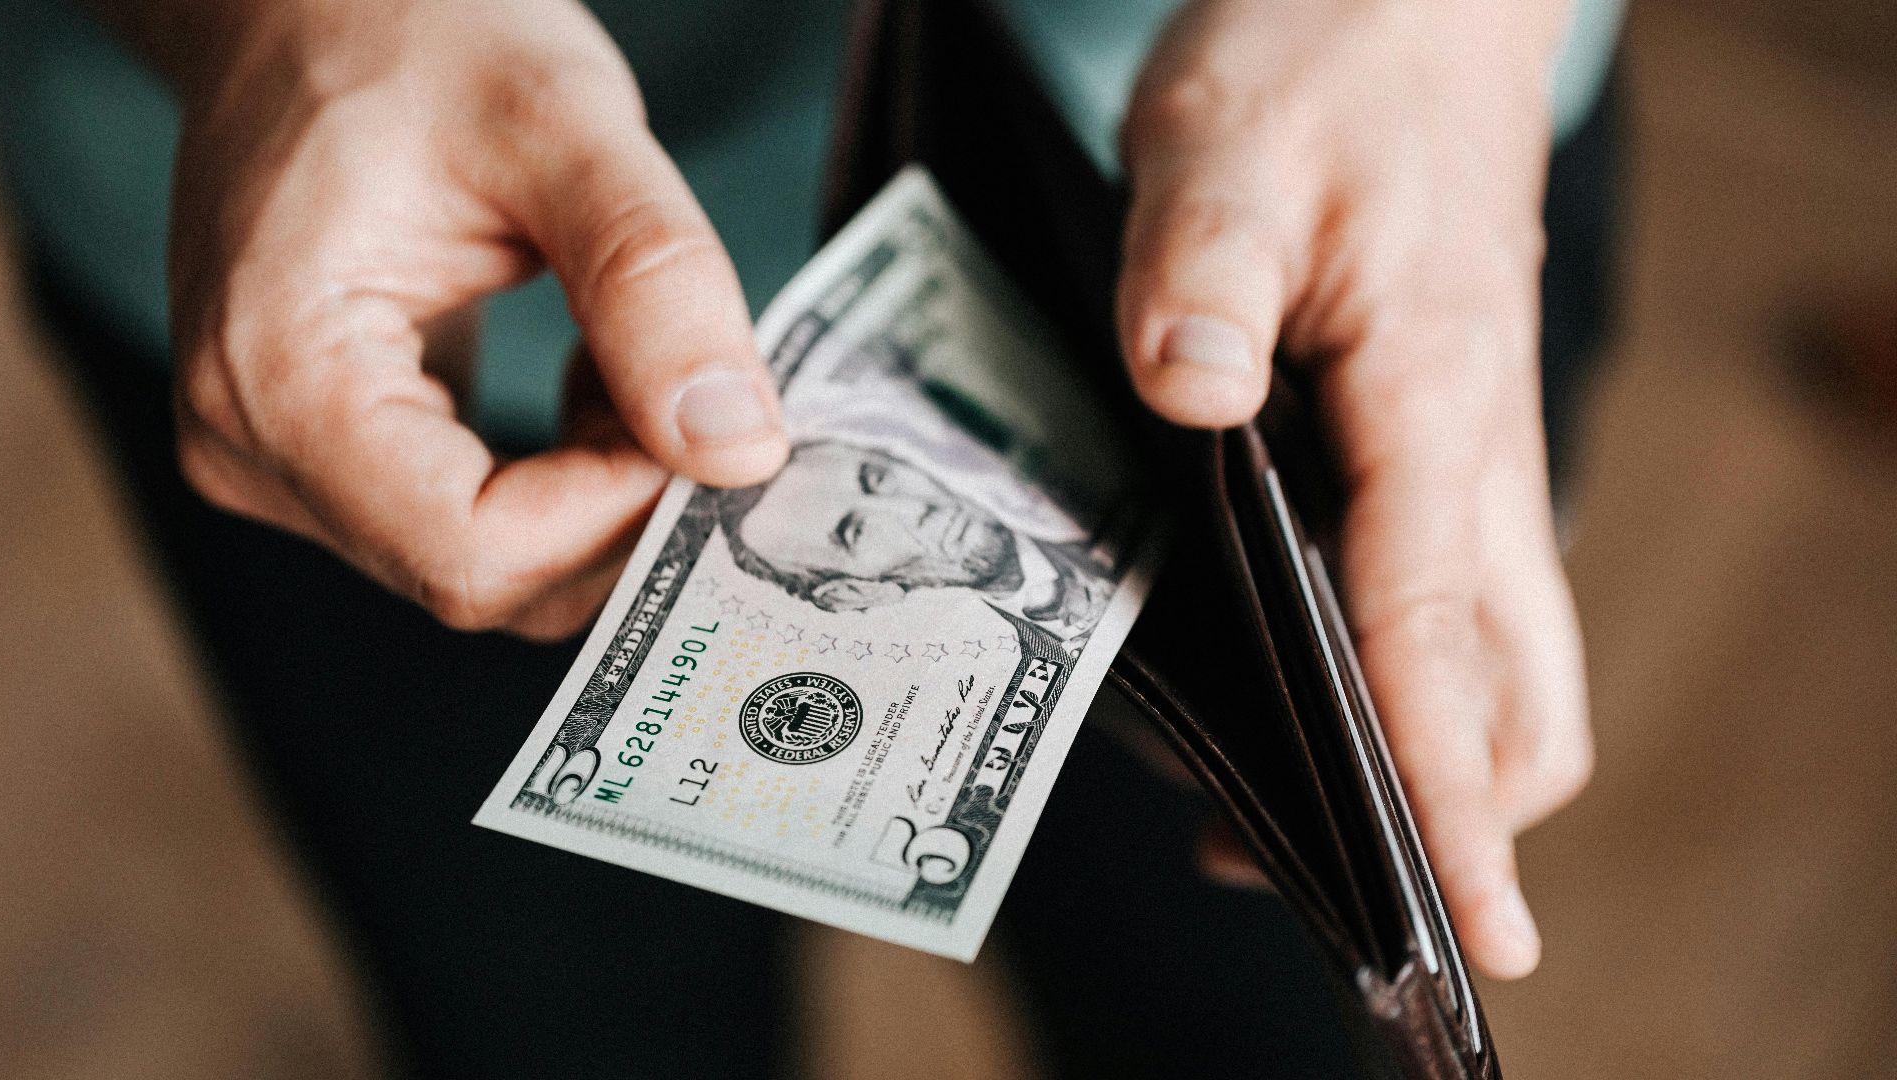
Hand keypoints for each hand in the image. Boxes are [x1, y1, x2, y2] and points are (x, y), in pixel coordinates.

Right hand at [146, 0, 786, 638]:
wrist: (309, 2)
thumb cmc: (411, 30)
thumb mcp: (562, 126)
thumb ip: (655, 285)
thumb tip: (737, 451)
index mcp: (278, 374)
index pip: (473, 552)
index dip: (616, 514)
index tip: (704, 422)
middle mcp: (252, 446)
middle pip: (483, 576)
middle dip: (620, 506)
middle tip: (698, 390)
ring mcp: (278, 460)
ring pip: (489, 565)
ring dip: (600, 493)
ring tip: (632, 360)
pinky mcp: (324, 454)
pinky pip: (471, 526)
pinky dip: (565, 480)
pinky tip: (592, 381)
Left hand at [1122, 0, 1590, 977]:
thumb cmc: (1323, 59)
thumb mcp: (1224, 144)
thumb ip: (1197, 274)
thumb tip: (1185, 397)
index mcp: (1433, 393)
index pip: (1440, 631)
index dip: (1444, 789)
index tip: (1459, 920)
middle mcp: (1473, 449)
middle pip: (1517, 683)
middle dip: (1461, 809)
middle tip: (1355, 902)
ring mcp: (1465, 451)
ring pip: (1497, 648)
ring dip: (1435, 750)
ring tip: (1302, 825)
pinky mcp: (1434, 436)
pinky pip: (1450, 589)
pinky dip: (1408, 670)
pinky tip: (1297, 683)